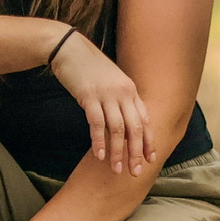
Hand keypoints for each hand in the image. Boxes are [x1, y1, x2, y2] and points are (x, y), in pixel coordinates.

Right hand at [48, 30, 153, 171]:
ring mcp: (106, 94)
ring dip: (117, 152)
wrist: (69, 48)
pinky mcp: (89, 96)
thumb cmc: (89, 67)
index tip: (150, 158)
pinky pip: (97, 123)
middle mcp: (123, 92)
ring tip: (115, 169)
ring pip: (117, 129)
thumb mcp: (111, 81)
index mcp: (130, 90)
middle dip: (136, 152)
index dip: (148, 140)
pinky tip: (98, 155)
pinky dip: (98, 141)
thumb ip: (120, 98)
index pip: (145, 120)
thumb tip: (124, 122)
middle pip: (134, 128)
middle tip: (135, 172)